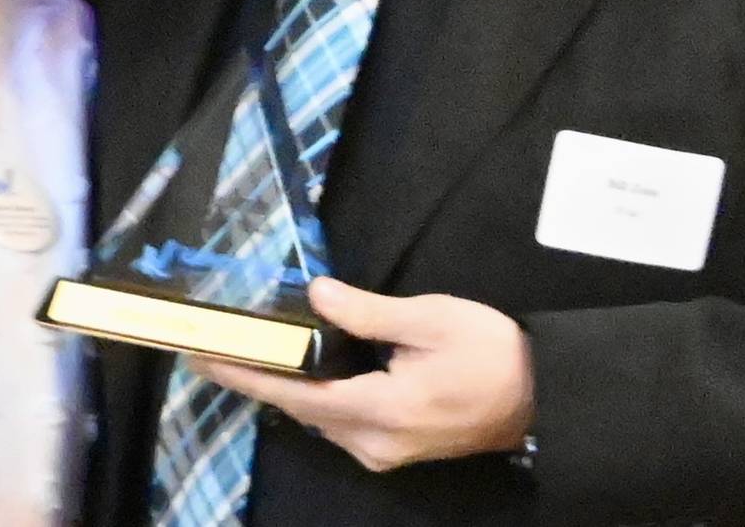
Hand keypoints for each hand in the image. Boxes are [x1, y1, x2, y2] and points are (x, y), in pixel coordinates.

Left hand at [190, 277, 533, 472]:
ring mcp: (384, 450)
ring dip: (284, 385)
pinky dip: (313, 393)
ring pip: (319, 417)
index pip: (295, 394)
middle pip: (300, 410)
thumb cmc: (487, 351)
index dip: (246, 374)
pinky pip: (339, 419)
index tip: (204, 357)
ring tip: (248, 349)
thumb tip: (315, 295)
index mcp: (378, 411)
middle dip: (256, 377)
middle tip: (214, 345)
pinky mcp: (395, 445)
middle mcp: (372, 443)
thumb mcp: (428, 319)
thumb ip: (366, 312)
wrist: (540, 396)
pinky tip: (300, 366)